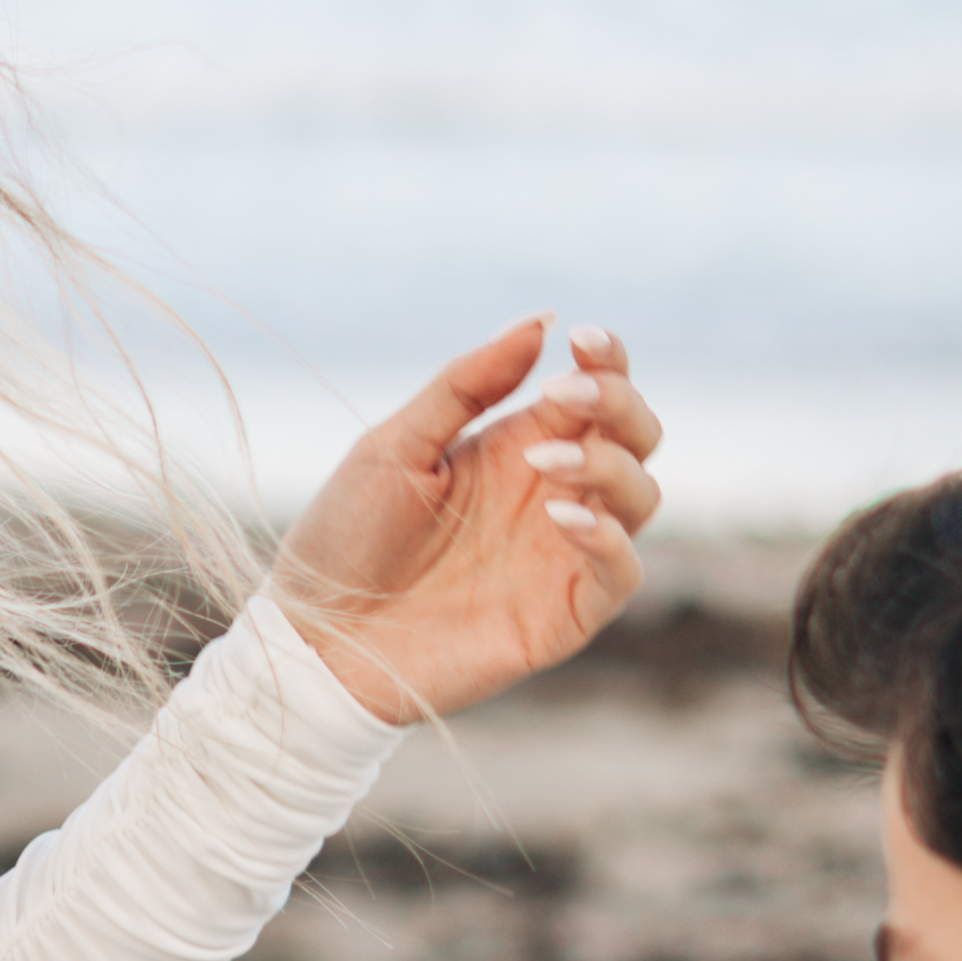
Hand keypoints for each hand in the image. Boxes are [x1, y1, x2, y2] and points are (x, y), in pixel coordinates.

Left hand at [277, 321, 660, 720]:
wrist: (320, 638)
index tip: (584, 341)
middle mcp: (551, 495)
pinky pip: (622, 572)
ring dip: (608, 466)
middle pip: (636, 436)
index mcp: (517, 447)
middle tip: (564, 398)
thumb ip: (466, 384)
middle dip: (617, 405)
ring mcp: (562, 555)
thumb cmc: (348, 537)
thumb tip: (541, 321)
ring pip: (641, 495)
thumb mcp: (396, 445)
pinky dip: (608, 537)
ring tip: (546, 462)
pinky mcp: (564, 614)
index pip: (595, 393)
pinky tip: (561, 515)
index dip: (608, 361)